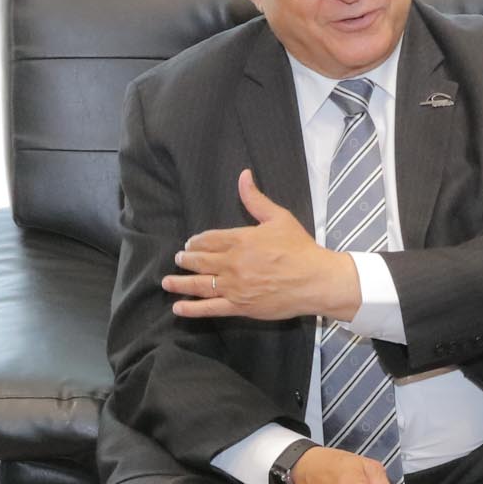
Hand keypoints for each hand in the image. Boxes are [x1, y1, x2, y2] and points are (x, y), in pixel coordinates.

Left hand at [165, 171, 361, 321]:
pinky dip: (192, 308)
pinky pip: (210, 308)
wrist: (315, 280)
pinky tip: (178, 308)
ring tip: (167, 282)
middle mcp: (232, 264)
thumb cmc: (300, 248)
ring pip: (199, 284)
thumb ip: (256, 199)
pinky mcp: (240, 307)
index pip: (209, 239)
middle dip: (186, 260)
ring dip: (180, 283)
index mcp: (240, 240)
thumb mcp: (279, 217)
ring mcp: (234, 287)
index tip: (190, 244)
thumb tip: (243, 175)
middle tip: (178, 259)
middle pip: (200, 261)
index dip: (196, 242)